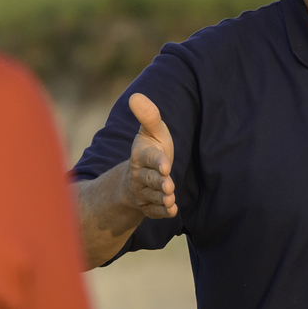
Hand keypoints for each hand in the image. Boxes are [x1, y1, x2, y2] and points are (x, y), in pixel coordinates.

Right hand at [124, 93, 176, 218]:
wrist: (140, 175)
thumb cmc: (151, 149)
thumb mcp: (152, 132)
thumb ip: (149, 116)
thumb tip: (135, 96)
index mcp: (141, 155)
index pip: (149, 158)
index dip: (157, 162)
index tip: (166, 166)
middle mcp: (140, 175)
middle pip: (150, 180)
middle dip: (159, 183)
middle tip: (169, 186)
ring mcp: (143, 192)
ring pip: (152, 196)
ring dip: (161, 198)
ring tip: (170, 198)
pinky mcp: (148, 206)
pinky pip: (153, 211)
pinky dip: (162, 212)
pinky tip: (172, 211)